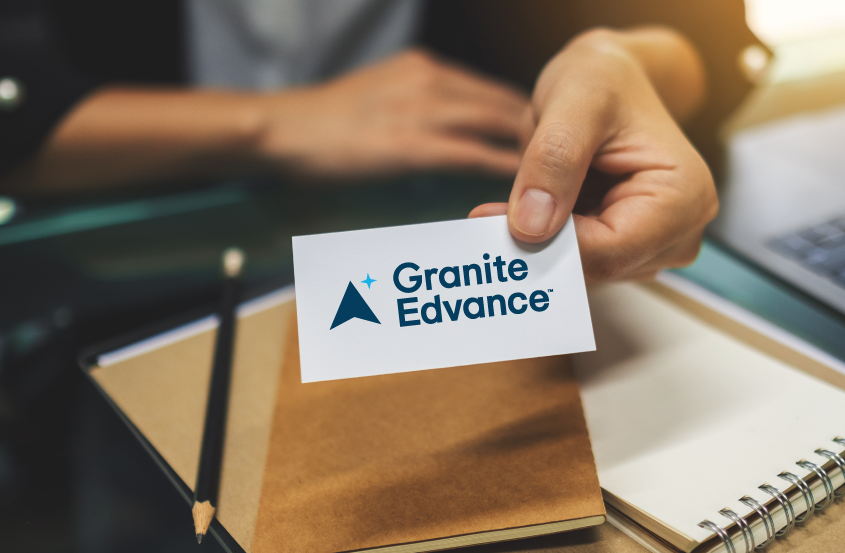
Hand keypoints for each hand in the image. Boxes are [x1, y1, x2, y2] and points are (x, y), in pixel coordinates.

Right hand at [3, 49, 526, 193]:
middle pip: (505, 104)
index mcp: (424, 71)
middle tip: (565, 165)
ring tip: (555, 181)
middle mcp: (432, 81)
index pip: (491, 91)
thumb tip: (446, 136)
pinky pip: (471, 156)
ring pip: (497, 126)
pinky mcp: (410, 143)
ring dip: (529, 153)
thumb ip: (417, 111)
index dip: (523, 116)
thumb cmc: (323, 126)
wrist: (280, 130)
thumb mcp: (378, 100)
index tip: (545, 141)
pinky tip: (521, 189)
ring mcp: (422, 109)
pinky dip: (500, 171)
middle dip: (538, 133)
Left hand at [470, 28, 716, 280]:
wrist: (607, 80)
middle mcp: (678, 232)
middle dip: (540, 246)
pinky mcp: (623, 249)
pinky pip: (575, 262)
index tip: (490, 219)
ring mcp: (651, 247)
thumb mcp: (575, 101)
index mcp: (683, 197)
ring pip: (580, 271)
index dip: (548, 242)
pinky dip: (543, 243)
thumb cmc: (604, 80)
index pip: (610, 250)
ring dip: (538, 246)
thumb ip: (554, 160)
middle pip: (596, 267)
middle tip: (486, 217)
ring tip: (508, 207)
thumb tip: (532, 227)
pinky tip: (523, 214)